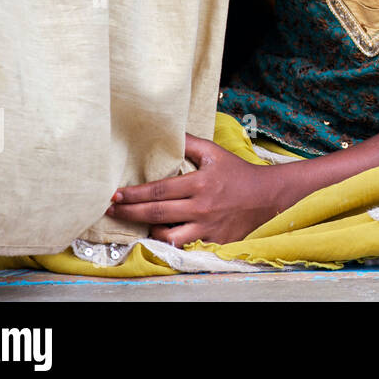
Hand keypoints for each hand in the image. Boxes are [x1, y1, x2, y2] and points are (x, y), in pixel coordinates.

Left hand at [106, 134, 287, 247]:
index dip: (133, 194)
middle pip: (156, 214)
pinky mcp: (213, 241)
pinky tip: (162, 235)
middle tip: (110, 210)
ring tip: (140, 224)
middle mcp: (201, 207)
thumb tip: (166, 132)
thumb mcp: (215, 153)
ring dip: (149, 231)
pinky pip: (185, 246)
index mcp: (200, 183)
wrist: (268, 196)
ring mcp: (207, 227)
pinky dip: (170, 242)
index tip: (115, 195)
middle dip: (128, 212)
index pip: (158, 191)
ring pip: (167, 236)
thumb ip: (190, 144)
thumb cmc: (238, 173)